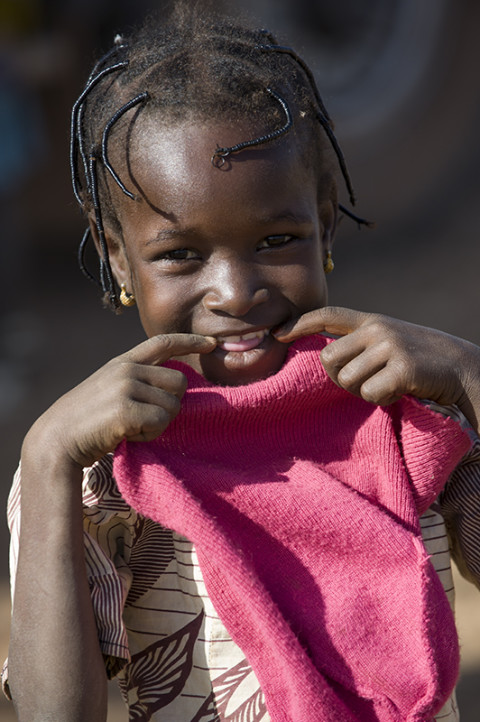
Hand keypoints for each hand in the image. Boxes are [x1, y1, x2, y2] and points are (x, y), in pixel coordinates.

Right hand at [25, 333, 216, 467]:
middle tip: (146, 419)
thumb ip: (138, 380)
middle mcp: (126, 369)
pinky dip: (149, 435)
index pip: (163, 343)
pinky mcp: (126, 409)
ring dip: (158, 424)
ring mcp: (126, 387)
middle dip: (171, 405)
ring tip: (132, 427)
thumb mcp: (111, 389)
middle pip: (180, 382)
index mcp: (123, 362)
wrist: (57, 439)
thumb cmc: (87, 420)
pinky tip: (128, 435)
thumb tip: (176, 385)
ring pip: (173, 406)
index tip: (211, 342)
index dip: (190, 341)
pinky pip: (161, 422)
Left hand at [273, 307, 479, 422]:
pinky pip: (371, 393)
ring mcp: (390, 346)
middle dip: (340, 377)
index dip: (301, 324)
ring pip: (348, 380)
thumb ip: (362, 344)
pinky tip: (401, 392)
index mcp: (372, 321)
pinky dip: (383, 400)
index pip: (329, 315)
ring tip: (389, 384)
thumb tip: (326, 358)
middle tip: (366, 382)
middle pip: (329, 359)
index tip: (278, 334)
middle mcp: (377, 329)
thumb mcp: (390, 342)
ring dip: (365, 392)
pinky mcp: (402, 367)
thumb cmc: (421, 359)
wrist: (463, 366)